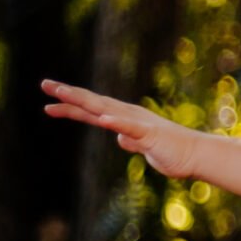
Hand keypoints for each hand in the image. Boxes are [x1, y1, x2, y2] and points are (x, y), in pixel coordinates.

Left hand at [42, 80, 206, 178]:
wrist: (196, 156)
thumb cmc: (171, 153)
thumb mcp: (143, 148)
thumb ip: (131, 141)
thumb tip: (120, 138)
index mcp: (124, 119)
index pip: (91, 110)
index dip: (70, 106)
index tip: (49, 102)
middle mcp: (127, 115)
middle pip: (92, 103)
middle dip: (68, 94)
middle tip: (44, 84)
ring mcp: (137, 123)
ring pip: (104, 109)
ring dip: (83, 100)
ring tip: (62, 93)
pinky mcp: (149, 134)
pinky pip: (129, 126)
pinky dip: (115, 121)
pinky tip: (102, 117)